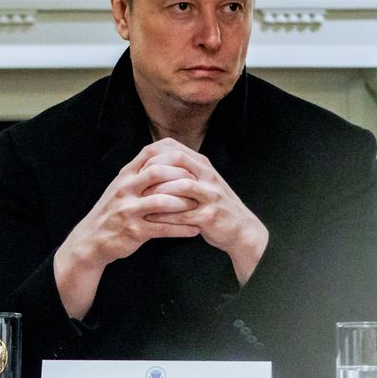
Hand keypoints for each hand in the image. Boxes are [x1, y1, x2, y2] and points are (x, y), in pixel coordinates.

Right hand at [54, 139, 202, 316]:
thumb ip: (140, 172)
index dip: (174, 155)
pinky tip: (195, 230)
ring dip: (184, 204)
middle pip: (157, 173)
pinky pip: (162, 228)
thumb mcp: (122, 187)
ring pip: (161, 201)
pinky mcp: (133, 231)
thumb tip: (165, 157)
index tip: (193, 162)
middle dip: (182, 176)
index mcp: (125, 176)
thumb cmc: (112, 211)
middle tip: (201, 183)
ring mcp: (128, 210)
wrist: (91, 239)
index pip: (150, 154)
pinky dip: (181, 229)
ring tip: (201, 206)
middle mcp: (125, 189)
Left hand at [139, 139, 268, 284]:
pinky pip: (183, 213)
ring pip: (180, 186)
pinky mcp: (209, 216)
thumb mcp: (202, 182)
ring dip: (158, 191)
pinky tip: (150, 216)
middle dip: (154, 168)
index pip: (176, 148)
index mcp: (204, 166)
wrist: (241, 229)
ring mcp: (210, 196)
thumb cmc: (214, 205)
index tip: (137, 164)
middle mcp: (208, 177)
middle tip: (135, 180)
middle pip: (178, 160)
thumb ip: (183, 171)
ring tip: (140, 198)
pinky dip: (165, 214)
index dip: (154, 153)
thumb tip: (155, 160)